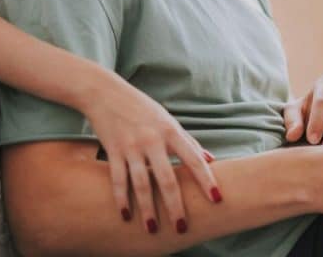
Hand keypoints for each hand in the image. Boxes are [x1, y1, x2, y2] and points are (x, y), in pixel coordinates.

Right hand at [82, 72, 221, 233]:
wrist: (106, 93)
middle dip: (175, 205)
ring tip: (153, 228)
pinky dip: (122, 198)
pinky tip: (126, 215)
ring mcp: (132, 146)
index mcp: (171, 132)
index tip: (217, 199)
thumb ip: (189, 141)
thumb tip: (210, 159)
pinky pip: (118, 179)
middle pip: (167, 178)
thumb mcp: (169, 121)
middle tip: (182, 227)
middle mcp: (153, 140)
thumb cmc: (143, 108)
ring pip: (142, 183)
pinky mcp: (113, 150)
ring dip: (148, 208)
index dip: (206, 180)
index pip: (194, 160)